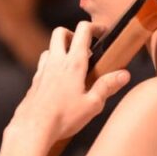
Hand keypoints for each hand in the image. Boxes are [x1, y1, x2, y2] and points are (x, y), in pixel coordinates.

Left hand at [11, 22, 129, 142]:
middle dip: (73, 34)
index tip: (102, 32)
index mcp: (73, 64)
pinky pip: (43, 65)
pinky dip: (52, 66)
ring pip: (49, 48)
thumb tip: (124, 74)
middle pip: (60, 32)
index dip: (94, 27)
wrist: (32, 128)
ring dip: (61, 50)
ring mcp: (42, 71)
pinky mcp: (34, 82)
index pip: (83, 32)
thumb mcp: (92, 105)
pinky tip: (59, 82)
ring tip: (73, 66)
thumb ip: (107, 86)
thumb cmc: (62, 118)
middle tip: (85, 47)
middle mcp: (56, 62)